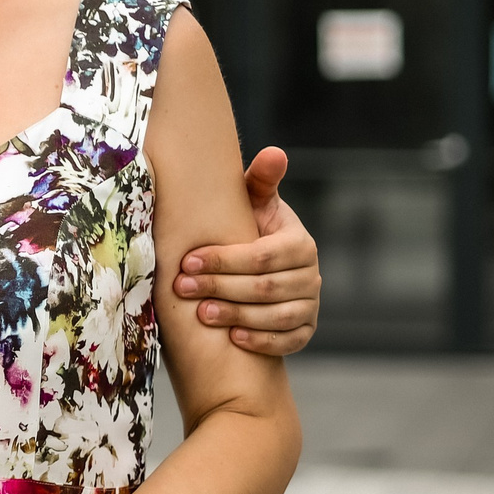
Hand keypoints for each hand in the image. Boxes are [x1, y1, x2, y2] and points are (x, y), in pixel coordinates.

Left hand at [174, 145, 320, 355]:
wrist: (259, 270)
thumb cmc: (248, 229)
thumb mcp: (252, 204)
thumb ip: (259, 182)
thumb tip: (274, 152)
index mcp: (299, 243)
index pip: (262, 255)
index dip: (224, 259)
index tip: (188, 260)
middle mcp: (311, 275)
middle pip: (265, 287)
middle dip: (220, 287)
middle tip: (182, 287)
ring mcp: (310, 305)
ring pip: (276, 316)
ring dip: (237, 316)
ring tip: (201, 313)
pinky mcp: (305, 330)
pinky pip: (289, 340)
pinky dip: (262, 341)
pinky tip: (232, 338)